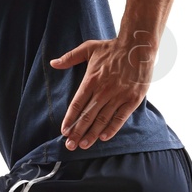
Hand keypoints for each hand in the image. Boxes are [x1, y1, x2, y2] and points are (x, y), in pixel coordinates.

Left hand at [50, 34, 151, 149]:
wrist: (138, 45)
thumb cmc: (112, 47)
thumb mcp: (88, 48)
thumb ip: (70, 57)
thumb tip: (53, 63)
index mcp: (91, 79)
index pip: (77, 104)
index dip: (70, 119)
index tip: (64, 131)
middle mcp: (103, 90)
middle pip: (87, 115)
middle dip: (77, 132)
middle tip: (70, 146)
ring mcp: (119, 95)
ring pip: (102, 119)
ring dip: (92, 134)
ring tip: (83, 145)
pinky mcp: (133, 99)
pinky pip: (120, 117)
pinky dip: (112, 128)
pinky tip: (103, 138)